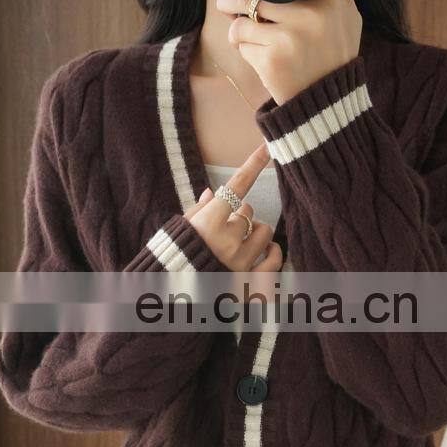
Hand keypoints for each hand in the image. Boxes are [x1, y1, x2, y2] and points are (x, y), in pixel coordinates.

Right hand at [184, 142, 282, 271]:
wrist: (172, 299)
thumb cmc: (173, 260)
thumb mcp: (179, 231)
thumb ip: (199, 211)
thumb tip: (211, 192)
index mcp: (208, 223)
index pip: (236, 186)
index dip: (253, 164)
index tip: (268, 146)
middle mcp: (227, 241)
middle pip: (248, 210)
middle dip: (239, 213)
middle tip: (227, 224)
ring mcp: (241, 262)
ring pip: (263, 231)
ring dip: (255, 231)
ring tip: (242, 239)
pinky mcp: (251, 280)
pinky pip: (274, 258)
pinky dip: (272, 252)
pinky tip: (266, 250)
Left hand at [216, 0, 362, 104]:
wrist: (332, 102)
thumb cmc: (338, 53)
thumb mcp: (346, 12)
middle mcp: (306, 17)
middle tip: (223, 2)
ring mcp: (287, 40)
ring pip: (241, 23)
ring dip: (237, 30)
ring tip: (245, 35)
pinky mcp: (272, 62)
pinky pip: (243, 47)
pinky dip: (245, 51)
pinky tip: (259, 57)